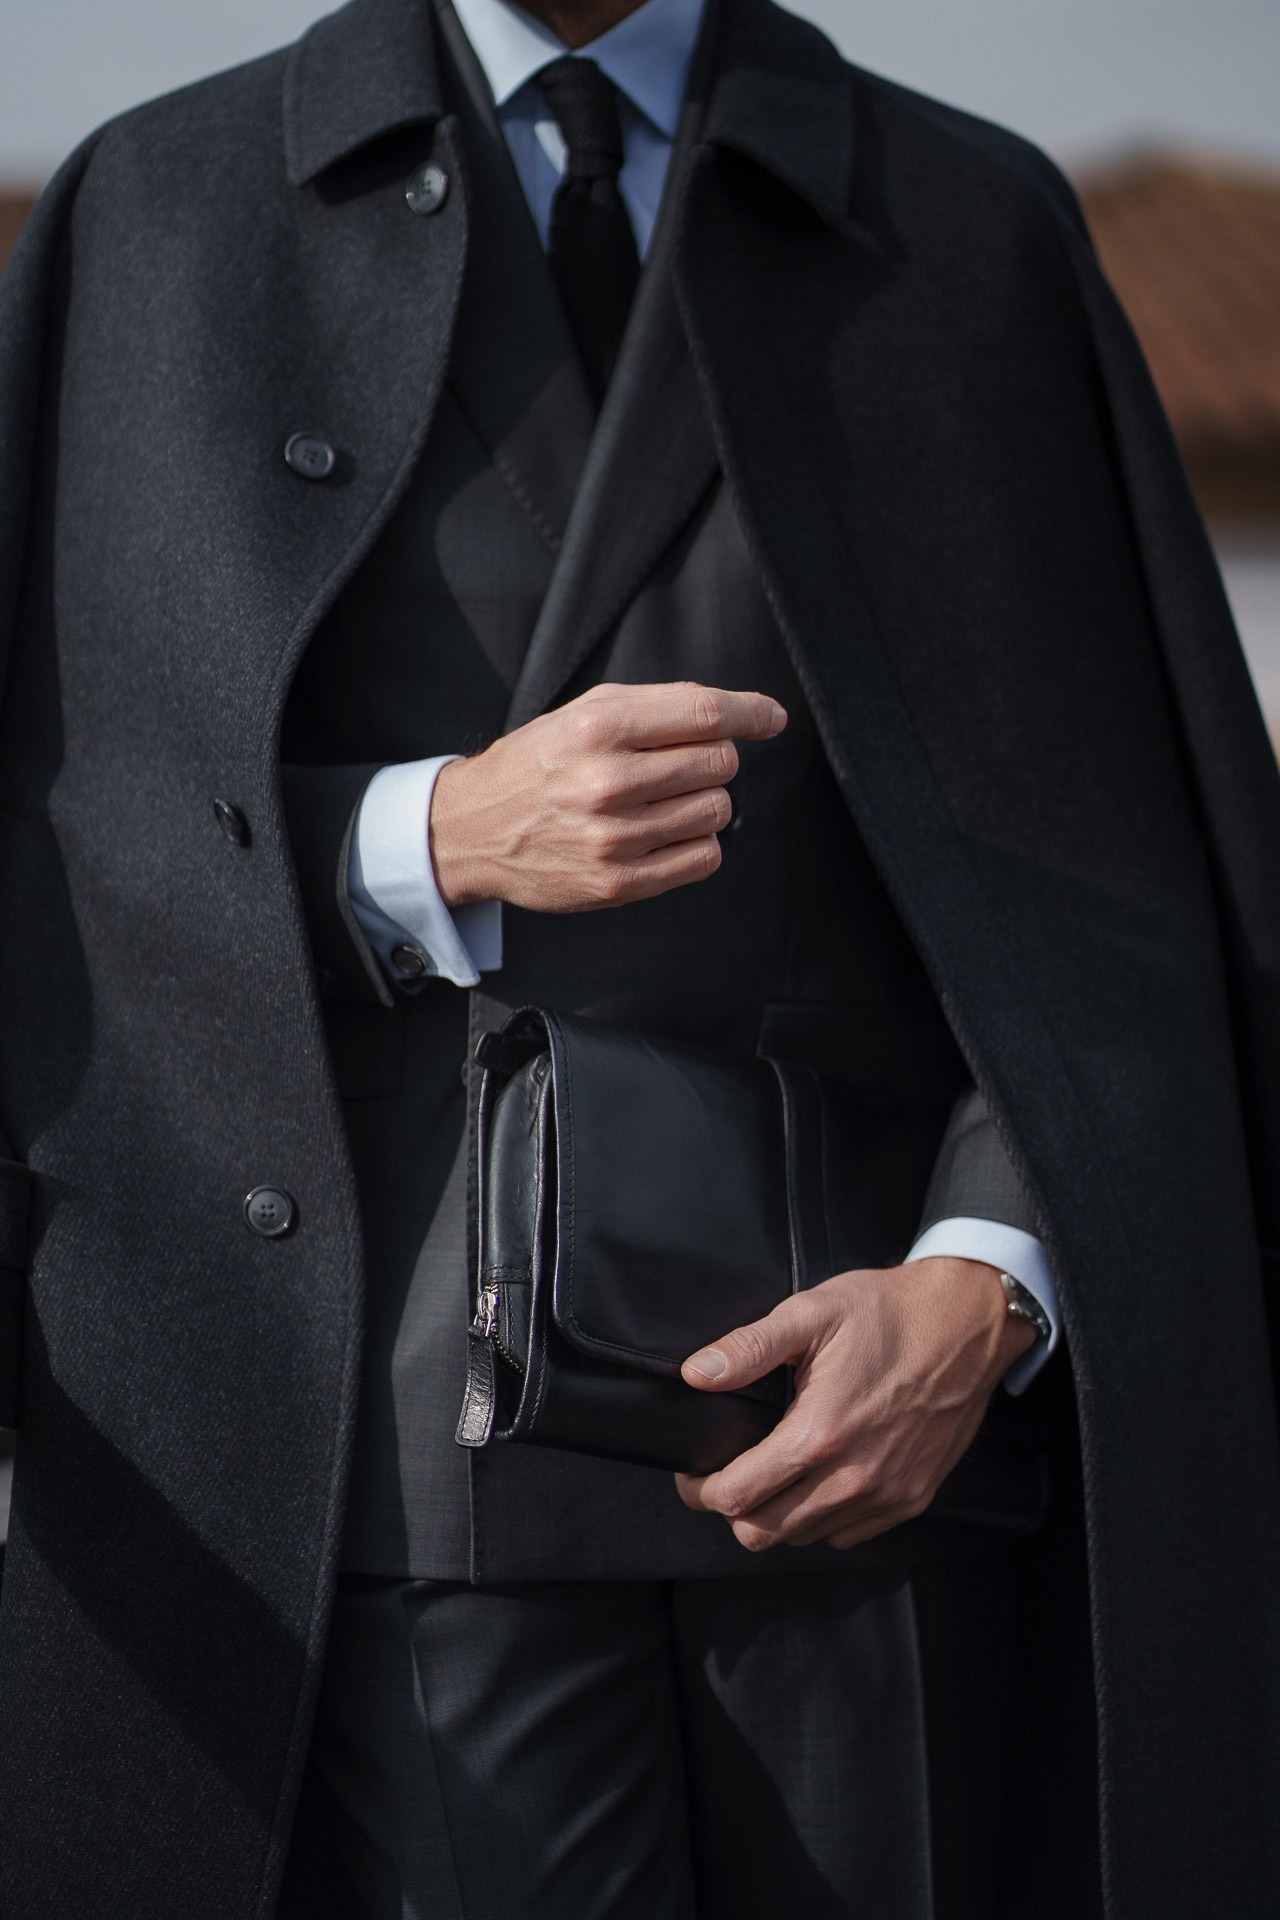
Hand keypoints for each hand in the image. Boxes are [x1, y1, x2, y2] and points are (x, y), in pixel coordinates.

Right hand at [428, 681, 785, 912]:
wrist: (473, 829)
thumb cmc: (539, 764)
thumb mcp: (584, 712)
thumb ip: (660, 706)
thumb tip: (750, 714)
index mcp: (599, 728)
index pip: (705, 714)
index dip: (751, 713)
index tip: (772, 718)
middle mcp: (608, 782)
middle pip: (719, 761)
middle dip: (710, 758)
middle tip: (674, 765)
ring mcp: (614, 838)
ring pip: (717, 810)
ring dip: (704, 801)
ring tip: (662, 800)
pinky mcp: (619, 883)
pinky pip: (704, 857)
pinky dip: (698, 842)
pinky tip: (665, 831)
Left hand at [675, 1257, 1036, 1550]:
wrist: (967, 1323)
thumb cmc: (891, 1313)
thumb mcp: (812, 1313)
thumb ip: (749, 1348)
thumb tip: (698, 1373)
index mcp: (820, 1433)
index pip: (737, 1496)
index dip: (701, 1490)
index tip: (696, 1474)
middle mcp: (853, 1477)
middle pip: (762, 1533)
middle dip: (732, 1510)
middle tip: (725, 1478)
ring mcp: (886, 1494)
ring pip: (804, 1538)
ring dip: (777, 1515)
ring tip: (772, 1476)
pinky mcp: (911, 1499)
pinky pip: (847, 1534)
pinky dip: (822, 1519)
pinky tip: (818, 1481)